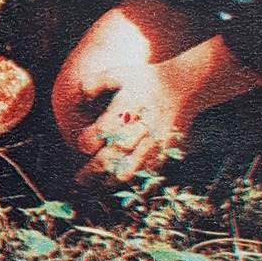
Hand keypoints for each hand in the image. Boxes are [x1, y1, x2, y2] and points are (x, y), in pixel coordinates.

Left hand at [76, 62, 190, 182]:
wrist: (185, 87)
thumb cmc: (146, 81)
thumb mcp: (119, 74)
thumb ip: (94, 84)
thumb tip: (77, 102)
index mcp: (129, 106)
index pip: (103, 131)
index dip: (88, 141)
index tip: (82, 143)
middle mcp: (142, 126)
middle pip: (113, 156)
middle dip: (92, 171)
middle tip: (79, 179)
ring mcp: (155, 143)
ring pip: (129, 171)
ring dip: (109, 182)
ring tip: (96, 186)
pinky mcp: (165, 153)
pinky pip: (146, 175)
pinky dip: (131, 185)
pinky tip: (117, 186)